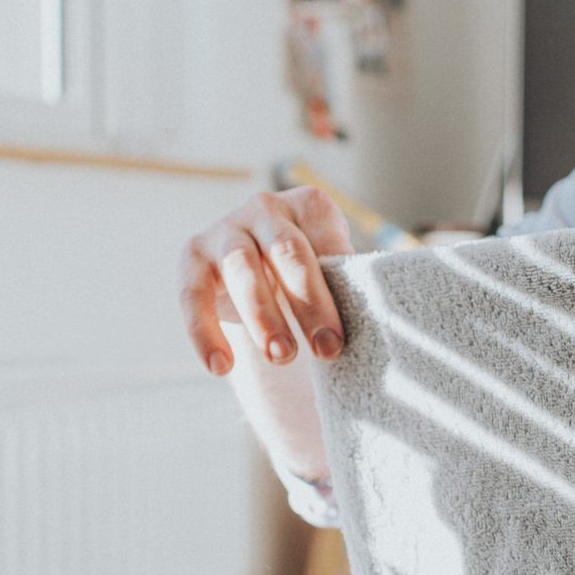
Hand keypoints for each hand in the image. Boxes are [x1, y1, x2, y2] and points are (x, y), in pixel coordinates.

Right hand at [179, 186, 353, 478]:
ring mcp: (226, 228)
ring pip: (242, 269)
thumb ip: (346, 286)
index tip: (340, 343)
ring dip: (262, 316)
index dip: (332, 294)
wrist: (263, 284)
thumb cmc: (311, 282)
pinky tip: (221, 368)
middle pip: (287, 253)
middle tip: (325, 352)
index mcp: (310, 206)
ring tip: (281, 357)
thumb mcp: (332, 278)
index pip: (323, 245)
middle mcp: (265, 207)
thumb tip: (381, 323)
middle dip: (307, 305)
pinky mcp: (193, 256)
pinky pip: (193, 294)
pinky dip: (204, 332)